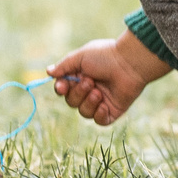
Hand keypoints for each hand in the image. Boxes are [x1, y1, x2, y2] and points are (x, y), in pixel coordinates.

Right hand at [48, 33, 168, 126]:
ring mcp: (100, 101)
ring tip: (99, 92)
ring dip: (88, 103)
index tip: (63, 87)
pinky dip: (99, 114)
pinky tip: (104, 104)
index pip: (64, 89)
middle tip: (90, 82)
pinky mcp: (112, 111)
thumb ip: (64, 66)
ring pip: (84, 112)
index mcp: (80, 76)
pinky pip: (99, 120)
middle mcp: (89, 89)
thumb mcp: (81, 57)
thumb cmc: (106, 56)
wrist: (130, 63)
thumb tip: (48, 72)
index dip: (61, 89)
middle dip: (78, 93)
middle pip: (71, 102)